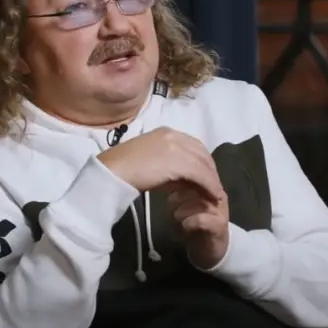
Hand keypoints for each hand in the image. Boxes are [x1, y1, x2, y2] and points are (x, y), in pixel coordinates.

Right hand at [97, 127, 220, 200]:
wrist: (112, 172)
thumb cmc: (123, 169)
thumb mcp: (149, 161)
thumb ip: (166, 165)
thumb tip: (180, 178)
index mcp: (165, 132)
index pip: (192, 145)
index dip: (202, 161)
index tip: (206, 176)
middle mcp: (173, 135)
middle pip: (201, 152)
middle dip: (210, 170)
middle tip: (214, 186)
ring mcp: (176, 146)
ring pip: (203, 163)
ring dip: (212, 180)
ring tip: (215, 194)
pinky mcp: (178, 161)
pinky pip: (201, 174)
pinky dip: (209, 185)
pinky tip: (213, 196)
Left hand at [167, 181, 229, 269]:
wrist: (212, 249)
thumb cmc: (195, 224)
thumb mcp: (186, 202)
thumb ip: (180, 188)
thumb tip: (165, 176)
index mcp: (210, 185)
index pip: (195, 173)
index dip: (179, 180)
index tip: (168, 189)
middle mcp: (217, 194)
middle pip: (194, 187)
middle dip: (177, 197)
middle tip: (172, 208)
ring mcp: (220, 209)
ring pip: (196, 202)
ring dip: (181, 211)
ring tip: (177, 218)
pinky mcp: (219, 225)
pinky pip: (200, 219)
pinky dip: (188, 222)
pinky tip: (184, 227)